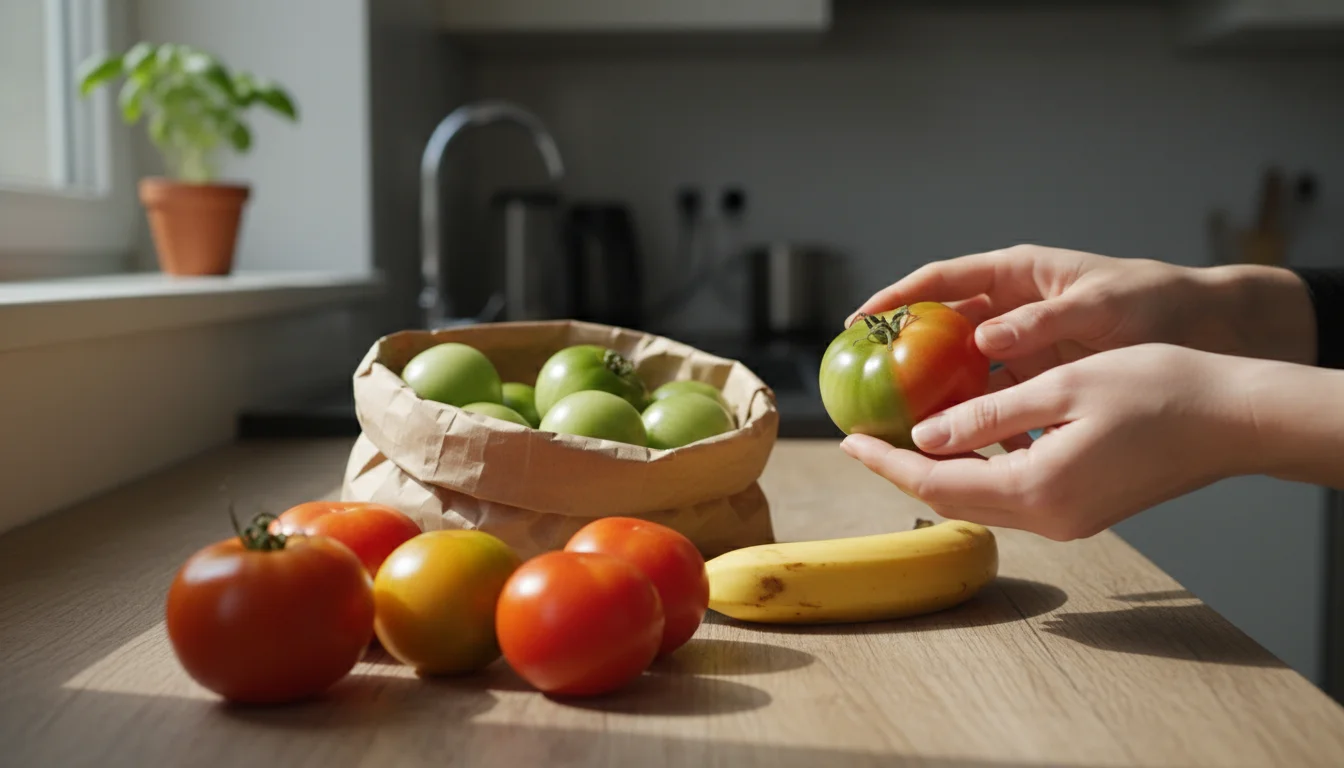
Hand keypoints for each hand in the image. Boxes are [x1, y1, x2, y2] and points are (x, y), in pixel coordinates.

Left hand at [839, 344, 1262, 540]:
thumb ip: (986, 415)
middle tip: (864, 437)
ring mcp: (1069, 521)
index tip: (847, 440)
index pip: (936, 481)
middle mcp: (1049, 518)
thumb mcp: (1060, 389)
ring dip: (938, 471)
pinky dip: (978, 471)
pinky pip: (1012, 496)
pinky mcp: (1083, 512)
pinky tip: (963, 440)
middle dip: (903, 469)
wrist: (1233, 420)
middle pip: (952, 500)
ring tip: (900, 435)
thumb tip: (922, 436)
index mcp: (1037, 490)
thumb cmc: (1156, 389)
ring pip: (981, 501)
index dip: (886, 461)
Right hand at [850, 245, 1315, 396]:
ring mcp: (1024, 344)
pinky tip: (965, 443)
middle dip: (903, 354)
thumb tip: (982, 341)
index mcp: (1017, 274)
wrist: (1213, 330)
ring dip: (936, 393)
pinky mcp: (1042, 376)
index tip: (856, 323)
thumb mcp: (1101, 307)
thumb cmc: (1158, 301)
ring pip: (963, 369)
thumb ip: (1042, 323)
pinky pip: (996, 396)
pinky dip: (978, 417)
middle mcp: (1013, 309)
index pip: (940, 282)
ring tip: (901, 421)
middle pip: (941, 329)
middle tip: (865, 381)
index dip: (894, 300)